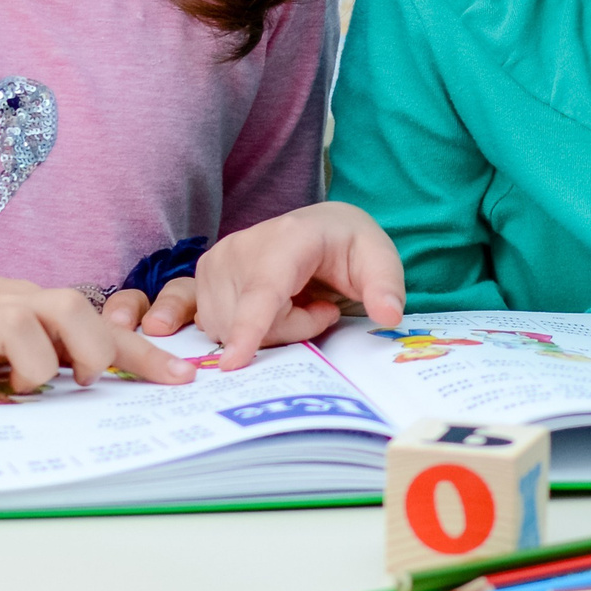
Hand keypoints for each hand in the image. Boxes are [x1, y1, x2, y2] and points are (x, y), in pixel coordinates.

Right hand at [0, 256, 193, 394]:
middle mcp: (9, 305)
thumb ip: (45, 341)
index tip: (185, 380)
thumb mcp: (2, 320)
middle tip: (81, 380)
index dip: (145, 355)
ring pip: (24, 331)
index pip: (101, 325)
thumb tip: (100, 373)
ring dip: (34, 368)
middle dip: (92, 350)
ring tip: (17, 386)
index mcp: (32, 303)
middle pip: (73, 310)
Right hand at [193, 202, 406, 369]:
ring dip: (271, 330)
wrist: (318, 227)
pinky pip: (220, 329)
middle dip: (293, 329)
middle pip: (255, 324)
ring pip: (233, 332)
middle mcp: (241, 246)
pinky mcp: (201, 279)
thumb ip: (386, 286)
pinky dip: (248, 329)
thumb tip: (388, 316)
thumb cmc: (347, 244)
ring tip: (297, 302)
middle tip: (320, 306)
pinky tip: (269, 306)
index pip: (264, 291)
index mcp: (287, 238)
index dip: (249, 328)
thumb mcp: (379, 258)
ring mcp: (216, 263)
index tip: (232, 363)